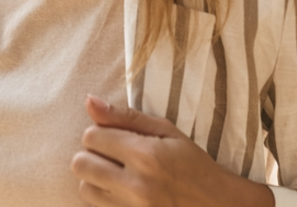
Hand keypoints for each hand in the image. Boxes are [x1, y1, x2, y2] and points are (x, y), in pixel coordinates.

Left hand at [71, 96, 274, 206]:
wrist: (216, 205)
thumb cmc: (192, 164)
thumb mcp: (166, 131)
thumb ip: (125, 116)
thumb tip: (89, 100)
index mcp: (145, 155)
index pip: (92, 136)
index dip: (100, 131)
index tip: (116, 136)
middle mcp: (135, 185)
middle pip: (81, 163)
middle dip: (92, 153)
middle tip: (113, 154)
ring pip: (84, 188)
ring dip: (95, 177)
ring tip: (116, 173)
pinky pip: (96, 206)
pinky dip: (102, 196)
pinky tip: (121, 190)